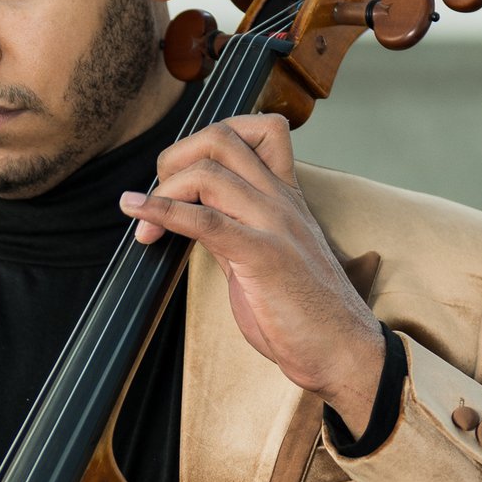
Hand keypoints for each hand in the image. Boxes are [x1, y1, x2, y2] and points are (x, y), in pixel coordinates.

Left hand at [125, 111, 384, 436]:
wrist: (343, 351)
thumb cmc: (307, 314)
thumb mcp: (265, 258)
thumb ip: (233, 229)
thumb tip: (192, 216)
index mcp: (287, 197)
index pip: (259, 130)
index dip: (209, 141)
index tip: (182, 177)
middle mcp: (282, 200)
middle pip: (222, 137)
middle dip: (175, 158)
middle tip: (156, 197)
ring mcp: (275, 224)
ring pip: (209, 172)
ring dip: (163, 192)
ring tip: (146, 226)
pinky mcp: (263, 255)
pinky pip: (205, 220)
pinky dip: (163, 212)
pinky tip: (139, 215)